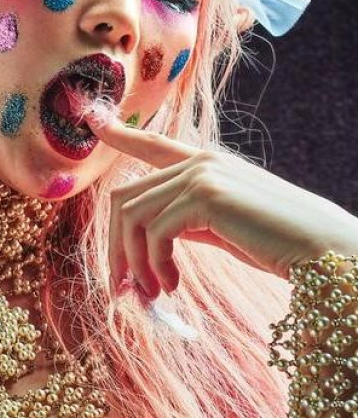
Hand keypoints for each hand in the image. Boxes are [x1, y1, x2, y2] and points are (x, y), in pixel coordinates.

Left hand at [86, 114, 357, 298]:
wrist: (323, 251)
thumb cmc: (279, 245)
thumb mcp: (225, 227)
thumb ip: (191, 220)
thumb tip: (155, 236)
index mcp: (207, 163)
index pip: (154, 145)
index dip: (122, 135)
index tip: (94, 123)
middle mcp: (199, 161)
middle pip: (126, 197)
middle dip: (117, 247)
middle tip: (124, 288)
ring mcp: (201, 174)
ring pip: (133, 216)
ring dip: (134, 263)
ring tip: (152, 294)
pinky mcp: (205, 195)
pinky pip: (153, 232)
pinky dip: (154, 265)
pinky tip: (172, 286)